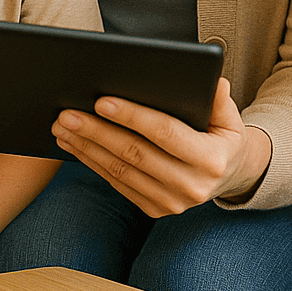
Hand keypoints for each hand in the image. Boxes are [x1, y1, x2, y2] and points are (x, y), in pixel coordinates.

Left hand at [52, 78, 271, 216]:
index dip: (132, 116)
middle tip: (67, 113)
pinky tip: (74, 144)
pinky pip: (117, 184)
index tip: (101, 101)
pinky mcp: (153, 209)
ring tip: (62, 126)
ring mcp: (171, 203)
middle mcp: (191, 187)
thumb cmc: (222, 136)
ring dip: (87, 148)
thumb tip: (215, 81)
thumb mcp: (229, 116)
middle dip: (97, 132)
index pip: (164, 133)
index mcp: (211, 160)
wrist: (227, 175)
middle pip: (134, 154)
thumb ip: (220, 100)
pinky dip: (92, 162)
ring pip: (120, 171)